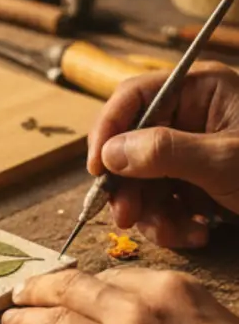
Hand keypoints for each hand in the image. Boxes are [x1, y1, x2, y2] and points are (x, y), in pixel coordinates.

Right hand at [86, 62, 238, 248]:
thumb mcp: (227, 160)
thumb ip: (166, 152)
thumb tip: (111, 153)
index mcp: (201, 90)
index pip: (133, 97)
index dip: (107, 131)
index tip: (97, 169)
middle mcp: (192, 116)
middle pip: (131, 144)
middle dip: (130, 186)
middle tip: (127, 217)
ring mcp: (194, 151)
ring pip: (143, 179)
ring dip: (153, 213)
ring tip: (179, 233)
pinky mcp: (199, 182)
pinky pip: (164, 200)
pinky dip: (173, 222)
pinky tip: (198, 233)